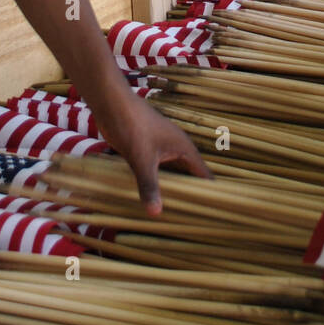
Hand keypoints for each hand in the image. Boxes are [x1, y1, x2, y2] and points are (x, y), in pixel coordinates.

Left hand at [96, 93, 211, 215]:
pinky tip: (150, 198)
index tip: (211, 214)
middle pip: (189, 177)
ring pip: (172, 175)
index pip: (204, 175)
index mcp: (185, 149)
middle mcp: (177, 150)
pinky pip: (157, 171)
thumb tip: (156, 213)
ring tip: (172, 215)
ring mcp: (162, 149)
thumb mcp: (142, 159)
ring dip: (171, 190)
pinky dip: (156, 183)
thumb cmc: (132, 126)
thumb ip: (149, 185)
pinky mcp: (147, 150)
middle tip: (190, 221)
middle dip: (189, 196)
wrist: (111, 104)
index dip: (209, 193)